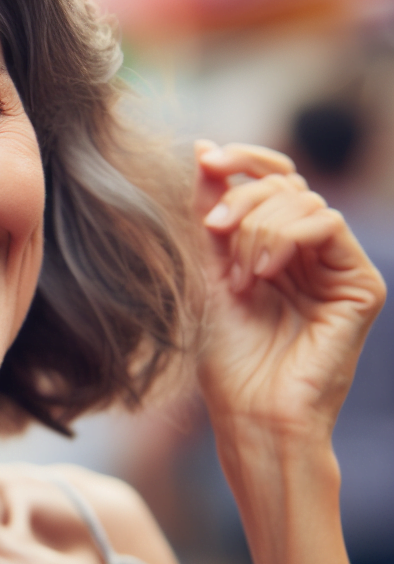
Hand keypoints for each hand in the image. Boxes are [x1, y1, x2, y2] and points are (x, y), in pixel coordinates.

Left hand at [194, 141, 385, 437]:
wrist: (249, 415)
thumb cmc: (223, 357)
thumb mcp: (205, 273)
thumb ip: (208, 214)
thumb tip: (203, 148)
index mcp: (273, 247)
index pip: (270, 180)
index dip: (241, 160)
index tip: (205, 159)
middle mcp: (308, 253)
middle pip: (286, 183)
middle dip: (241, 197)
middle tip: (212, 230)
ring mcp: (336, 267)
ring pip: (305, 201)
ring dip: (259, 228)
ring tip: (238, 276)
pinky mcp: (359, 284)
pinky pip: (328, 225)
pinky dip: (286, 237)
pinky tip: (262, 274)